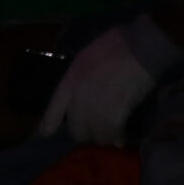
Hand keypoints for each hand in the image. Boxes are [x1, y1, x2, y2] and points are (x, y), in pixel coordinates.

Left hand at [36, 17, 179, 144]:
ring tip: (111, 133)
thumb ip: (81, 79)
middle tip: (96, 128)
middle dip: (85, 132)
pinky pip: (112, 134)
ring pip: (96, 136)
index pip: (55, 106)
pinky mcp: (116, 115)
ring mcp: (96, 107)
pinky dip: (117, 137)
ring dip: (103, 136)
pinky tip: (120, 138)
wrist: (138, 48)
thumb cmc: (114, 46)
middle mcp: (79, 97)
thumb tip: (85, 96)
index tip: (45, 132)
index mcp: (70, 79)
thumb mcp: (86, 59)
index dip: (49, 121)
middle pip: (76, 129)